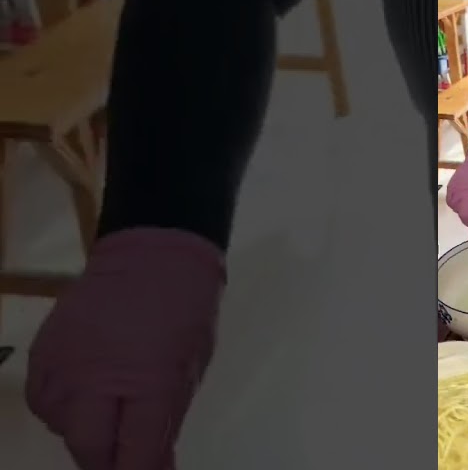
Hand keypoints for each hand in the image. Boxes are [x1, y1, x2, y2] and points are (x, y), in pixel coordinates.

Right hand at [26, 229, 223, 469]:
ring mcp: (65, 361)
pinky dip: (59, 409)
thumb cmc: (185, 311)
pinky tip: (80, 401)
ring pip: (60, 425)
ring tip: (106, 420)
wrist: (153, 253)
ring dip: (83, 434)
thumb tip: (154, 464)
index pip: (137, 449)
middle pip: (89, 446)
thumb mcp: (190, 368)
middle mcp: (99, 375)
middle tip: (120, 461)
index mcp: (150, 379)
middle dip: (105, 463)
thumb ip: (167, 420)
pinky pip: (41, 398)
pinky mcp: (44, 349)